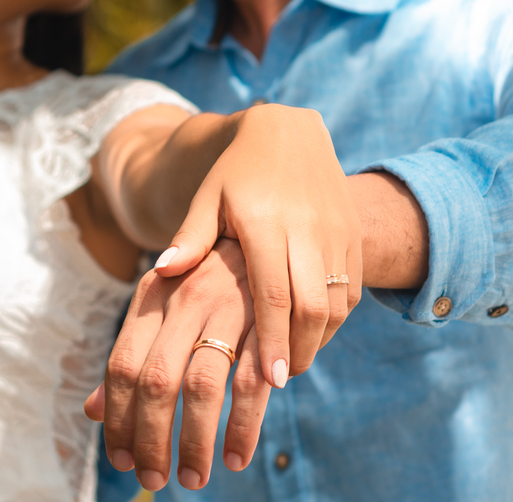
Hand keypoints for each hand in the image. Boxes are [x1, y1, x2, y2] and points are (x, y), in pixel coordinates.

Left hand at [85, 239, 269, 490]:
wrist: (270, 226)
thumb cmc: (208, 274)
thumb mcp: (163, 301)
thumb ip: (131, 352)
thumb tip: (93, 410)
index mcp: (153, 293)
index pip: (122, 364)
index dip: (118, 418)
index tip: (119, 459)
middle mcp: (186, 297)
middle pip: (156, 380)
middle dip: (151, 439)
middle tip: (153, 479)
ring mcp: (229, 306)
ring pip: (202, 386)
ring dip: (196, 441)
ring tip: (193, 478)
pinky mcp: (270, 320)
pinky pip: (254, 382)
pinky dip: (244, 425)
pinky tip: (237, 456)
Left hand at [153, 104, 362, 385]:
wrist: (291, 131)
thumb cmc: (238, 170)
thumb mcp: (209, 197)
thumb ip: (191, 238)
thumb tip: (160, 274)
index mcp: (266, 222)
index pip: (274, 295)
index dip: (273, 340)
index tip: (271, 381)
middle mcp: (307, 228)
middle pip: (311, 306)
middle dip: (299, 350)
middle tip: (281, 381)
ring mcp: (336, 231)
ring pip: (336, 301)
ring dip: (319, 339)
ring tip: (293, 362)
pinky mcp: (352, 234)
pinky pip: (352, 287)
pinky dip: (335, 318)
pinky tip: (313, 334)